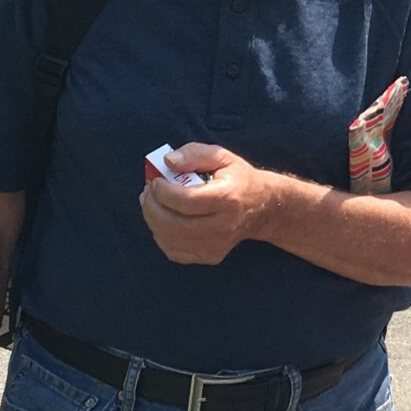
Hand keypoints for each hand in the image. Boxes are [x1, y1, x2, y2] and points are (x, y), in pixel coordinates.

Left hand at [140, 142, 284, 264]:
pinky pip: (174, 252)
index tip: (155, 181)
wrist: (262, 208)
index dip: (163, 192)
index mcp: (227, 198)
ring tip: (152, 204)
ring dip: (152, 220)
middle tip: (147, 193)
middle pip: (174, 224)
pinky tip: (163, 221)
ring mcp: (217, 245)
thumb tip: (168, 162)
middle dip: (152, 207)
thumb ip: (194, 154)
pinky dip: (161, 236)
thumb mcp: (222, 156)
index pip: (186, 201)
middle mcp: (223, 226)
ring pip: (170, 239)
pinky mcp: (210, 256)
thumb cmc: (238, 179)